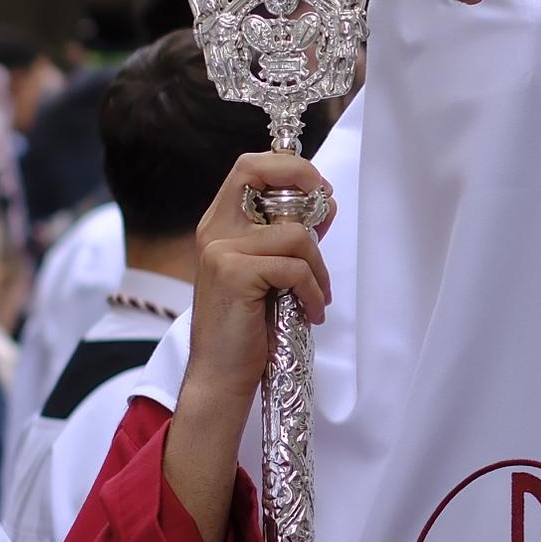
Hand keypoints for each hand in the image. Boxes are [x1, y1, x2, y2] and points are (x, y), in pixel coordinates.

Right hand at [163, 152, 333, 541]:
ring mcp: (220, 250)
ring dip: (319, 269)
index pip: (249, 166)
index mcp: (219, 225)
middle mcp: (214, 230)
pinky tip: (310, 313)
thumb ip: (291, 235)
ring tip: (316, 299)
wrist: (221, 376)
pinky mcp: (234, 274)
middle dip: (305, 183)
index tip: (318, 189)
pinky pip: (295, 266)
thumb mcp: (272, 273)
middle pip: (260, 173)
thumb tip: (325, 200)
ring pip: (295, 234)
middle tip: (326, 214)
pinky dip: (313, 291)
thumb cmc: (249, 327)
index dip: (288, 165)